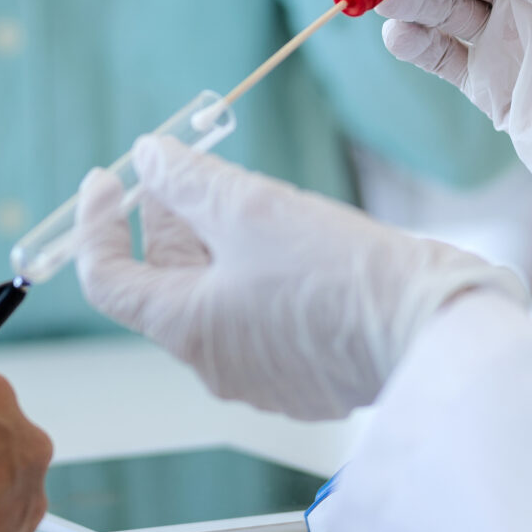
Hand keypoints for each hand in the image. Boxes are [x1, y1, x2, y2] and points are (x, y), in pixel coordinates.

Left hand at [75, 137, 526, 420]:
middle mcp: (215, 362)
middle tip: (187, 167)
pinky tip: (289, 237)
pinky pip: (260, 315)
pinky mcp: (307, 373)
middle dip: (166, 219)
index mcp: (188, 328)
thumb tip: (149, 156)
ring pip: (216, 296)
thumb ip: (189, 179)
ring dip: (214, 241)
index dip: (97, 223)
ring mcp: (262, 374)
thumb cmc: (340, 275)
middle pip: (166, 282)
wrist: (433, 330)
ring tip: (244, 194)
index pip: (108, 279)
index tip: (108, 178)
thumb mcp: (252, 208)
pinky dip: (255, 271)